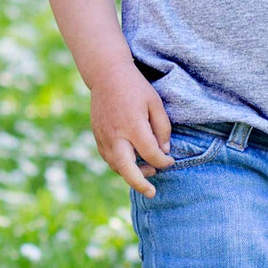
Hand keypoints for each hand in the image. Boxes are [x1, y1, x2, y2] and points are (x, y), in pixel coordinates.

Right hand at [89, 62, 174, 198]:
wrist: (106, 75)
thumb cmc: (135, 87)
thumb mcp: (155, 103)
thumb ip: (162, 128)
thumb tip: (164, 151)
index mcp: (133, 126)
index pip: (151, 154)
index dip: (163, 162)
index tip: (170, 161)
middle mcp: (116, 135)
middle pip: (126, 169)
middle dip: (140, 184)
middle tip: (152, 192)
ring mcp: (104, 137)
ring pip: (116, 166)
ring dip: (131, 174)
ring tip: (147, 172)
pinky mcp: (97, 136)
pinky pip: (108, 158)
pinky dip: (120, 165)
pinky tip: (132, 162)